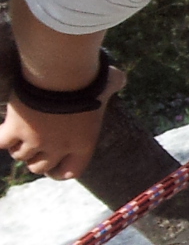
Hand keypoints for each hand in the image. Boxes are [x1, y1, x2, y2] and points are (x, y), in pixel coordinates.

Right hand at [0, 65, 125, 180]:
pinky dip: (1, 139)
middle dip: (36, 159)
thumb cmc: (89, 78)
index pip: (71, 171)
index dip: (59, 171)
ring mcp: (34, 140)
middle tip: (34, 148)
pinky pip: (1, 143)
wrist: (60, 73)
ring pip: (20, 155)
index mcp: (84, 143)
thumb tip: (120, 78)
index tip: (53, 167)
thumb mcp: (108, 84)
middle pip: (40, 167)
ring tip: (20, 136)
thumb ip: (115, 84)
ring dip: (19, 147)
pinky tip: (3, 132)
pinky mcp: (14, 129)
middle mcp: (58, 147)